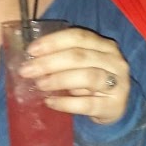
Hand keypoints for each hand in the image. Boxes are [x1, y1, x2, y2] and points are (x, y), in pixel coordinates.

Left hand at [16, 27, 130, 124]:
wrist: (114, 108)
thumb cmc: (92, 83)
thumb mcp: (83, 65)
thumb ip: (65, 57)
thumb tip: (33, 57)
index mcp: (106, 46)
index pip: (79, 37)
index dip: (53, 42)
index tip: (31, 50)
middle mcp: (115, 61)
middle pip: (80, 56)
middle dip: (49, 62)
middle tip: (27, 70)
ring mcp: (118, 84)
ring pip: (87, 77)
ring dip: (59, 80)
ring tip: (39, 85)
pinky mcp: (114, 106)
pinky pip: (88, 104)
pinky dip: (66, 103)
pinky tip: (50, 102)